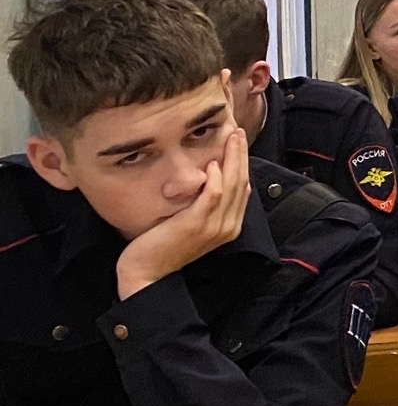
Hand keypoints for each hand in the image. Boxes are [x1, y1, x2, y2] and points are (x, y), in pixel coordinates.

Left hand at [115, 126, 249, 298]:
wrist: (147, 274)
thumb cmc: (164, 248)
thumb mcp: (191, 225)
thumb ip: (203, 207)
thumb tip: (207, 181)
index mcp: (229, 226)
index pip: (243, 189)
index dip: (243, 164)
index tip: (238, 143)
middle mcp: (227, 226)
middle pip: (242, 182)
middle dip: (241, 154)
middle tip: (238, 132)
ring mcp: (214, 226)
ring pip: (232, 185)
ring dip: (233, 158)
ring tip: (231, 138)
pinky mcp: (196, 224)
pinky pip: (213, 195)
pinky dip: (216, 178)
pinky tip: (213, 163)